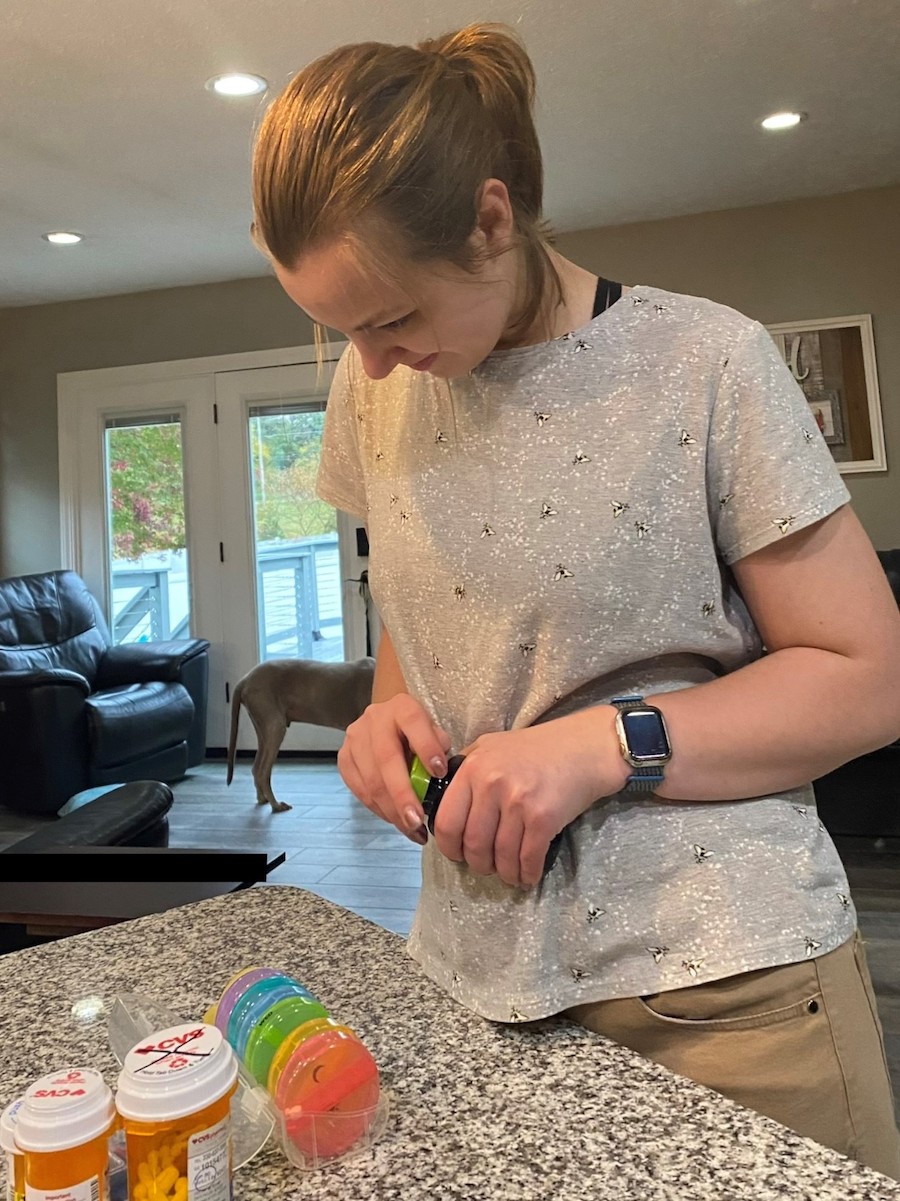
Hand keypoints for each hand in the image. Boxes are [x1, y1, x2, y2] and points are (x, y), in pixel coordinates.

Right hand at [338, 692, 451, 842]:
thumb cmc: (417, 733)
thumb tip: (438, 772)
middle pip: (386, 758)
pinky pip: (359, 789)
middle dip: (402, 794)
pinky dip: (378, 809)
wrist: (388, 723)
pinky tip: (394, 820)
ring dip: (391, 810)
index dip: (426, 748)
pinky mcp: (344, 757)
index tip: (440, 773)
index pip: (414, 723)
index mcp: (403, 707)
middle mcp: (375, 718)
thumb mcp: (434, 731)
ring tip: (411, 830)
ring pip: (370, 779)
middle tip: (417, 821)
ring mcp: (355, 738)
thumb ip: (439, 746)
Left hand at [432, 707, 628, 887]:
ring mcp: (517, 801)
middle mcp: (491, 784)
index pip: (446, 822)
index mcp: (473, 768)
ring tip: (510, 873)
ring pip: (500, 856)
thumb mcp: (491, 746)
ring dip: (505, 873)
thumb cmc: (538, 747)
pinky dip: (527, 874)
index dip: (449, 847)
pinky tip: (528, 875)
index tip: (458, 855)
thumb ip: (465, 769)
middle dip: (479, 864)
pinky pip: (527, 859)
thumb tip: (439, 801)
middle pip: (472, 845)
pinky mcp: (543, 817)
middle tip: (487, 866)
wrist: (585, 747)